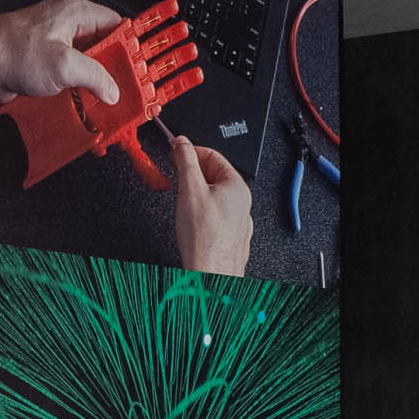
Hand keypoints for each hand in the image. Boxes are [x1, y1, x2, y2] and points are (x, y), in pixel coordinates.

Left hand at [0, 0, 122, 103]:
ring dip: (96, 84)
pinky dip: (79, 90)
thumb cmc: (10, 51)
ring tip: (106, 100)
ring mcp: (56, 45)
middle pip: (104, 47)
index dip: (130, 45)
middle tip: (125, 88)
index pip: (117, 24)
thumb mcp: (63, 64)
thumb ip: (95, 75)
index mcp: (75, 12)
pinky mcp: (47, 64)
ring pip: (88, 64)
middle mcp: (67, 25)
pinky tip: (84, 104)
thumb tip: (113, 88)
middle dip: (114, 70)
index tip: (140, 65)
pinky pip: (72, 76)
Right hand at [172, 135, 251, 277]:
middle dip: (193, 172)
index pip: (214, 156)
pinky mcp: (230, 237)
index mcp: (237, 186)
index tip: (176, 150)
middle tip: (176, 172)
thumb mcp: (190, 190)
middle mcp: (242, 203)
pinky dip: (202, 211)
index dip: (192, 150)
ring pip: (215, 196)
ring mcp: (238, 221)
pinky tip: (192, 219)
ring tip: (182, 198)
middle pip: (215, 175)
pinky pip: (216, 215)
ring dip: (197, 192)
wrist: (211, 275)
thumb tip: (182, 143)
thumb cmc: (205, 240)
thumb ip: (186, 162)